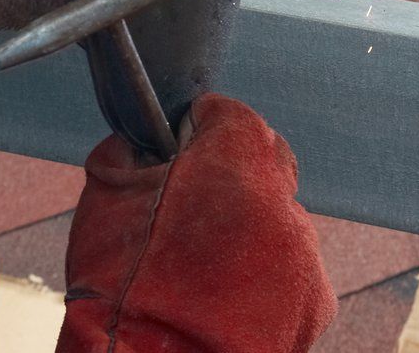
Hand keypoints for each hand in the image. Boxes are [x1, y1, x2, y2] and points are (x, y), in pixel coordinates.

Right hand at [55, 93, 335, 352]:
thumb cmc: (121, 292)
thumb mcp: (103, 199)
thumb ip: (131, 154)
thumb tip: (141, 144)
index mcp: (235, 164)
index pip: (234, 117)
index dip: (203, 127)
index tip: (183, 142)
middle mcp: (282, 202)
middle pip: (264, 166)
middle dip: (230, 176)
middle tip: (189, 205)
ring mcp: (305, 254)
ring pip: (278, 219)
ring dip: (248, 229)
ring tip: (203, 267)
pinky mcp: (316, 301)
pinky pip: (293, 268)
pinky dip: (265, 275)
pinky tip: (225, 297)